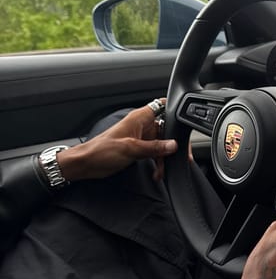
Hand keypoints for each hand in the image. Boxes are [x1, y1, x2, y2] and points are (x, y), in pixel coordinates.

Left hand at [57, 101, 177, 181]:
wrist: (87, 164)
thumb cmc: (101, 151)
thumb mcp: (131, 149)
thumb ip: (154, 147)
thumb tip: (173, 145)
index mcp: (139, 118)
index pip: (162, 106)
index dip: (175, 111)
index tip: (185, 124)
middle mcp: (141, 125)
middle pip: (166, 129)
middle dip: (173, 143)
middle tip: (179, 156)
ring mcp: (141, 137)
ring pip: (162, 143)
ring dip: (165, 157)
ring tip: (163, 169)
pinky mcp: (139, 149)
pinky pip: (155, 153)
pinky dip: (158, 162)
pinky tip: (158, 172)